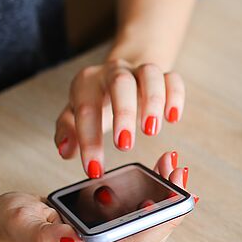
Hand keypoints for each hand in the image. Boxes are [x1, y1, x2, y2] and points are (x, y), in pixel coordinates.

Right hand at [0, 152, 190, 241]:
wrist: (3, 221)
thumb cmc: (13, 224)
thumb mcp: (26, 226)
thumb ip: (49, 237)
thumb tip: (77, 240)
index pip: (140, 239)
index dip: (163, 219)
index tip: (178, 194)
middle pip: (153, 229)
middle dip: (173, 202)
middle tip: (180, 171)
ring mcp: (108, 233)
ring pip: (149, 217)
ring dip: (167, 194)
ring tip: (173, 165)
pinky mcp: (106, 218)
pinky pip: (138, 207)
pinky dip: (153, 189)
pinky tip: (159, 172)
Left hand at [55, 59, 184, 177]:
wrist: (121, 74)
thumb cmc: (97, 100)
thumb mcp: (76, 114)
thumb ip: (68, 131)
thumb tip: (66, 151)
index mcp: (87, 82)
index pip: (86, 110)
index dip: (89, 141)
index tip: (95, 169)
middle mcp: (114, 72)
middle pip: (120, 83)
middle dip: (123, 113)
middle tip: (124, 144)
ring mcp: (140, 71)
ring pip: (150, 75)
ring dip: (153, 102)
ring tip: (151, 131)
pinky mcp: (163, 76)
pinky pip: (173, 79)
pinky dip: (175, 96)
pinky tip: (173, 118)